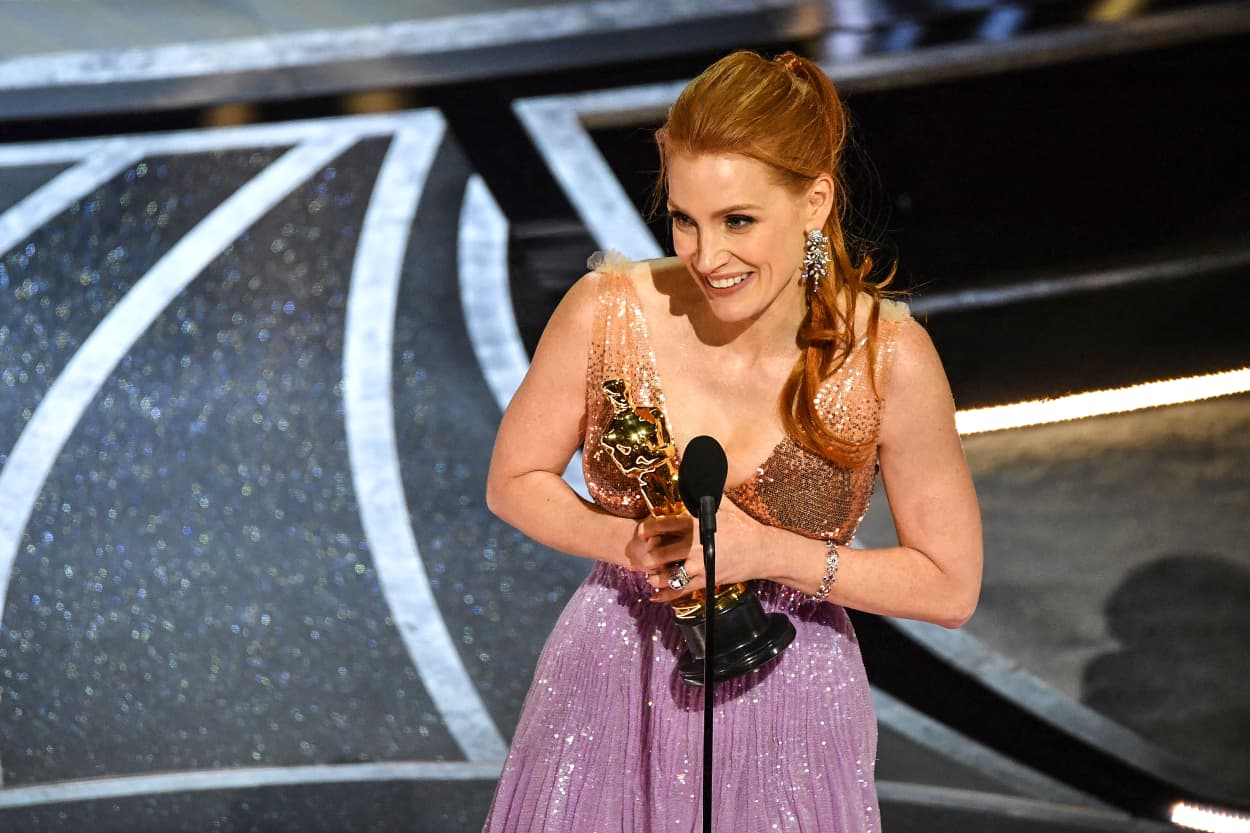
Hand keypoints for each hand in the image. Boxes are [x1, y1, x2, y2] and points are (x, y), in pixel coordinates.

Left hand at [633, 500, 768, 603]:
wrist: (761, 551)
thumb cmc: (741, 526)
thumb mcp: (721, 504)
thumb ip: (702, 491)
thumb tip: (690, 470)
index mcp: (694, 524)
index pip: (661, 526)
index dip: (646, 530)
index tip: (641, 532)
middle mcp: (694, 546)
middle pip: (659, 554)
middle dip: (646, 556)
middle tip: (640, 555)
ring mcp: (699, 566)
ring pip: (667, 576)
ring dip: (654, 576)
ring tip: (649, 575)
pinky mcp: (705, 581)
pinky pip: (681, 591)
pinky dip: (666, 596)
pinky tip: (655, 596)